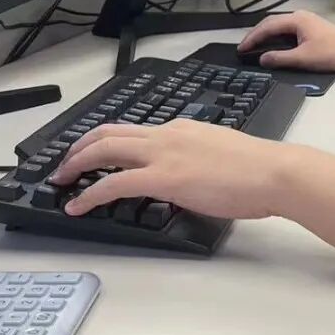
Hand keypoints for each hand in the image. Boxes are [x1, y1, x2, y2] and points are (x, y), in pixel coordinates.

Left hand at [48, 120, 292, 219]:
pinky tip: (77, 205)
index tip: (95, 154)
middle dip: (79, 147)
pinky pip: (114, 182)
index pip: (135, 130)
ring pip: (104, 149)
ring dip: (76, 164)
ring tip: (61, 181)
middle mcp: (168, 134)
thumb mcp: (221, 154)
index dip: (107, 141)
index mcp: (183, 128)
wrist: (273, 172)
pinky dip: (90, 193)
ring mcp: (164, 154)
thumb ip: (198, 161)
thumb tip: (188, 178)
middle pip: (109, 132)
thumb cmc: (259, 170)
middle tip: (64, 164)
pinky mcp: (163, 177)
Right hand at [238, 10, 334, 70]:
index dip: (252, 38)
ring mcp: (306, 21)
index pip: (267, 26)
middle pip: (271, 23)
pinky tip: (273, 46)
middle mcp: (300, 16)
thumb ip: (280, 58)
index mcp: (296, 19)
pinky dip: (276, 37)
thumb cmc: (333, 53)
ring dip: (266, 35)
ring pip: (279, 26)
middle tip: (244, 47)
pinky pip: (287, 30)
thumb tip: (262, 58)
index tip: (241, 48)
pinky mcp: (310, 28)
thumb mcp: (303, 58)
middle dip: (256, 35)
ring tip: (254, 47)